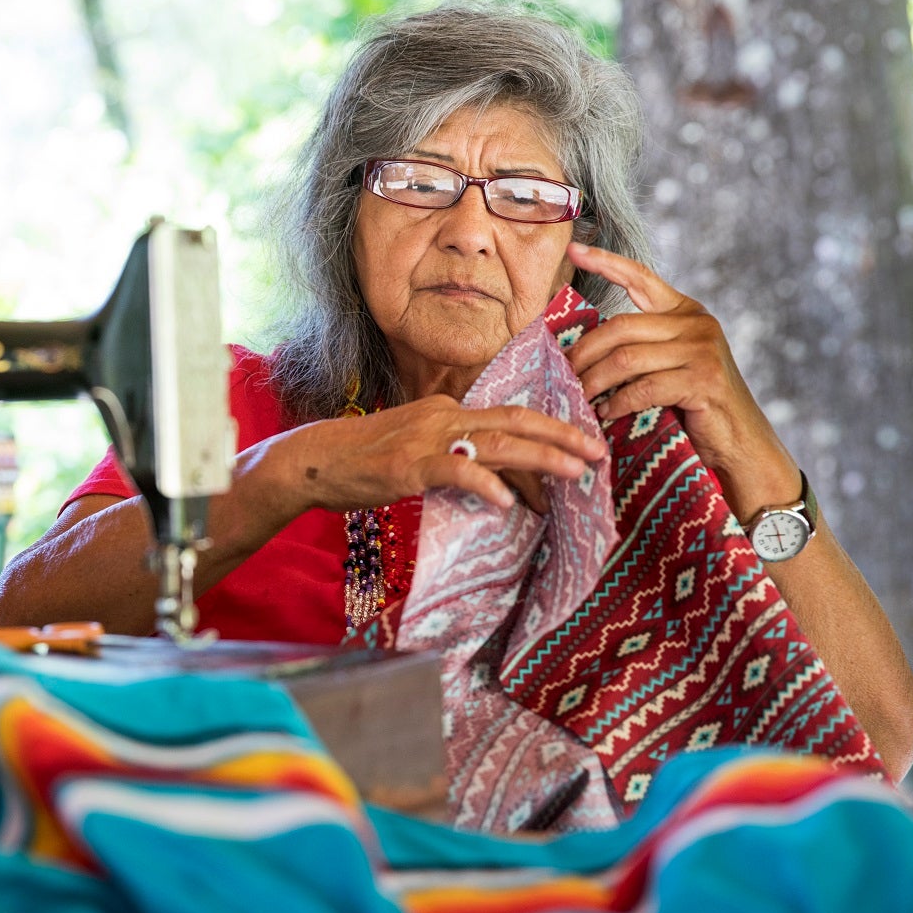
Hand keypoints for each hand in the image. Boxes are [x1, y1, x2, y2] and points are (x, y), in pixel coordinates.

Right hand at [280, 393, 606, 515]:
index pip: (509, 417)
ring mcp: (427, 438)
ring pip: (497, 443)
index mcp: (447, 410)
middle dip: (563, 436)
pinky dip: (485, 485)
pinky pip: (456, 472)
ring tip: (574, 473)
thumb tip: (495, 482)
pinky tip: (508, 503)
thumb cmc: (361, 460)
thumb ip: (453, 457)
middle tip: (599, 453)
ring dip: (541, 458)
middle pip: (515, 421)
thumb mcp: (415, 449)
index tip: (582, 443)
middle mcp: (444, 416)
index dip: (550, 429)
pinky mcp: (409, 465)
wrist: (313, 459)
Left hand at [562, 241, 797, 513]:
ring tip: (578, 397)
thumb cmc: (694, 408)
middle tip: (561, 373)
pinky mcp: (703, 380)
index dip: (606, 262)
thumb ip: (639, 348)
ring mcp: (703, 350)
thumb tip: (577, 348)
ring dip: (594, 381)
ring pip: (626, 358)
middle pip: (620, 326)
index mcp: (686, 312)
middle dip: (583, 352)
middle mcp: (697, 323)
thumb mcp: (666, 367)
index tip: (573, 248)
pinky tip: (605, 414)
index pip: (641, 276)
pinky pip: (643, 387)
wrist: (740, 444)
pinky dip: (617, 403)